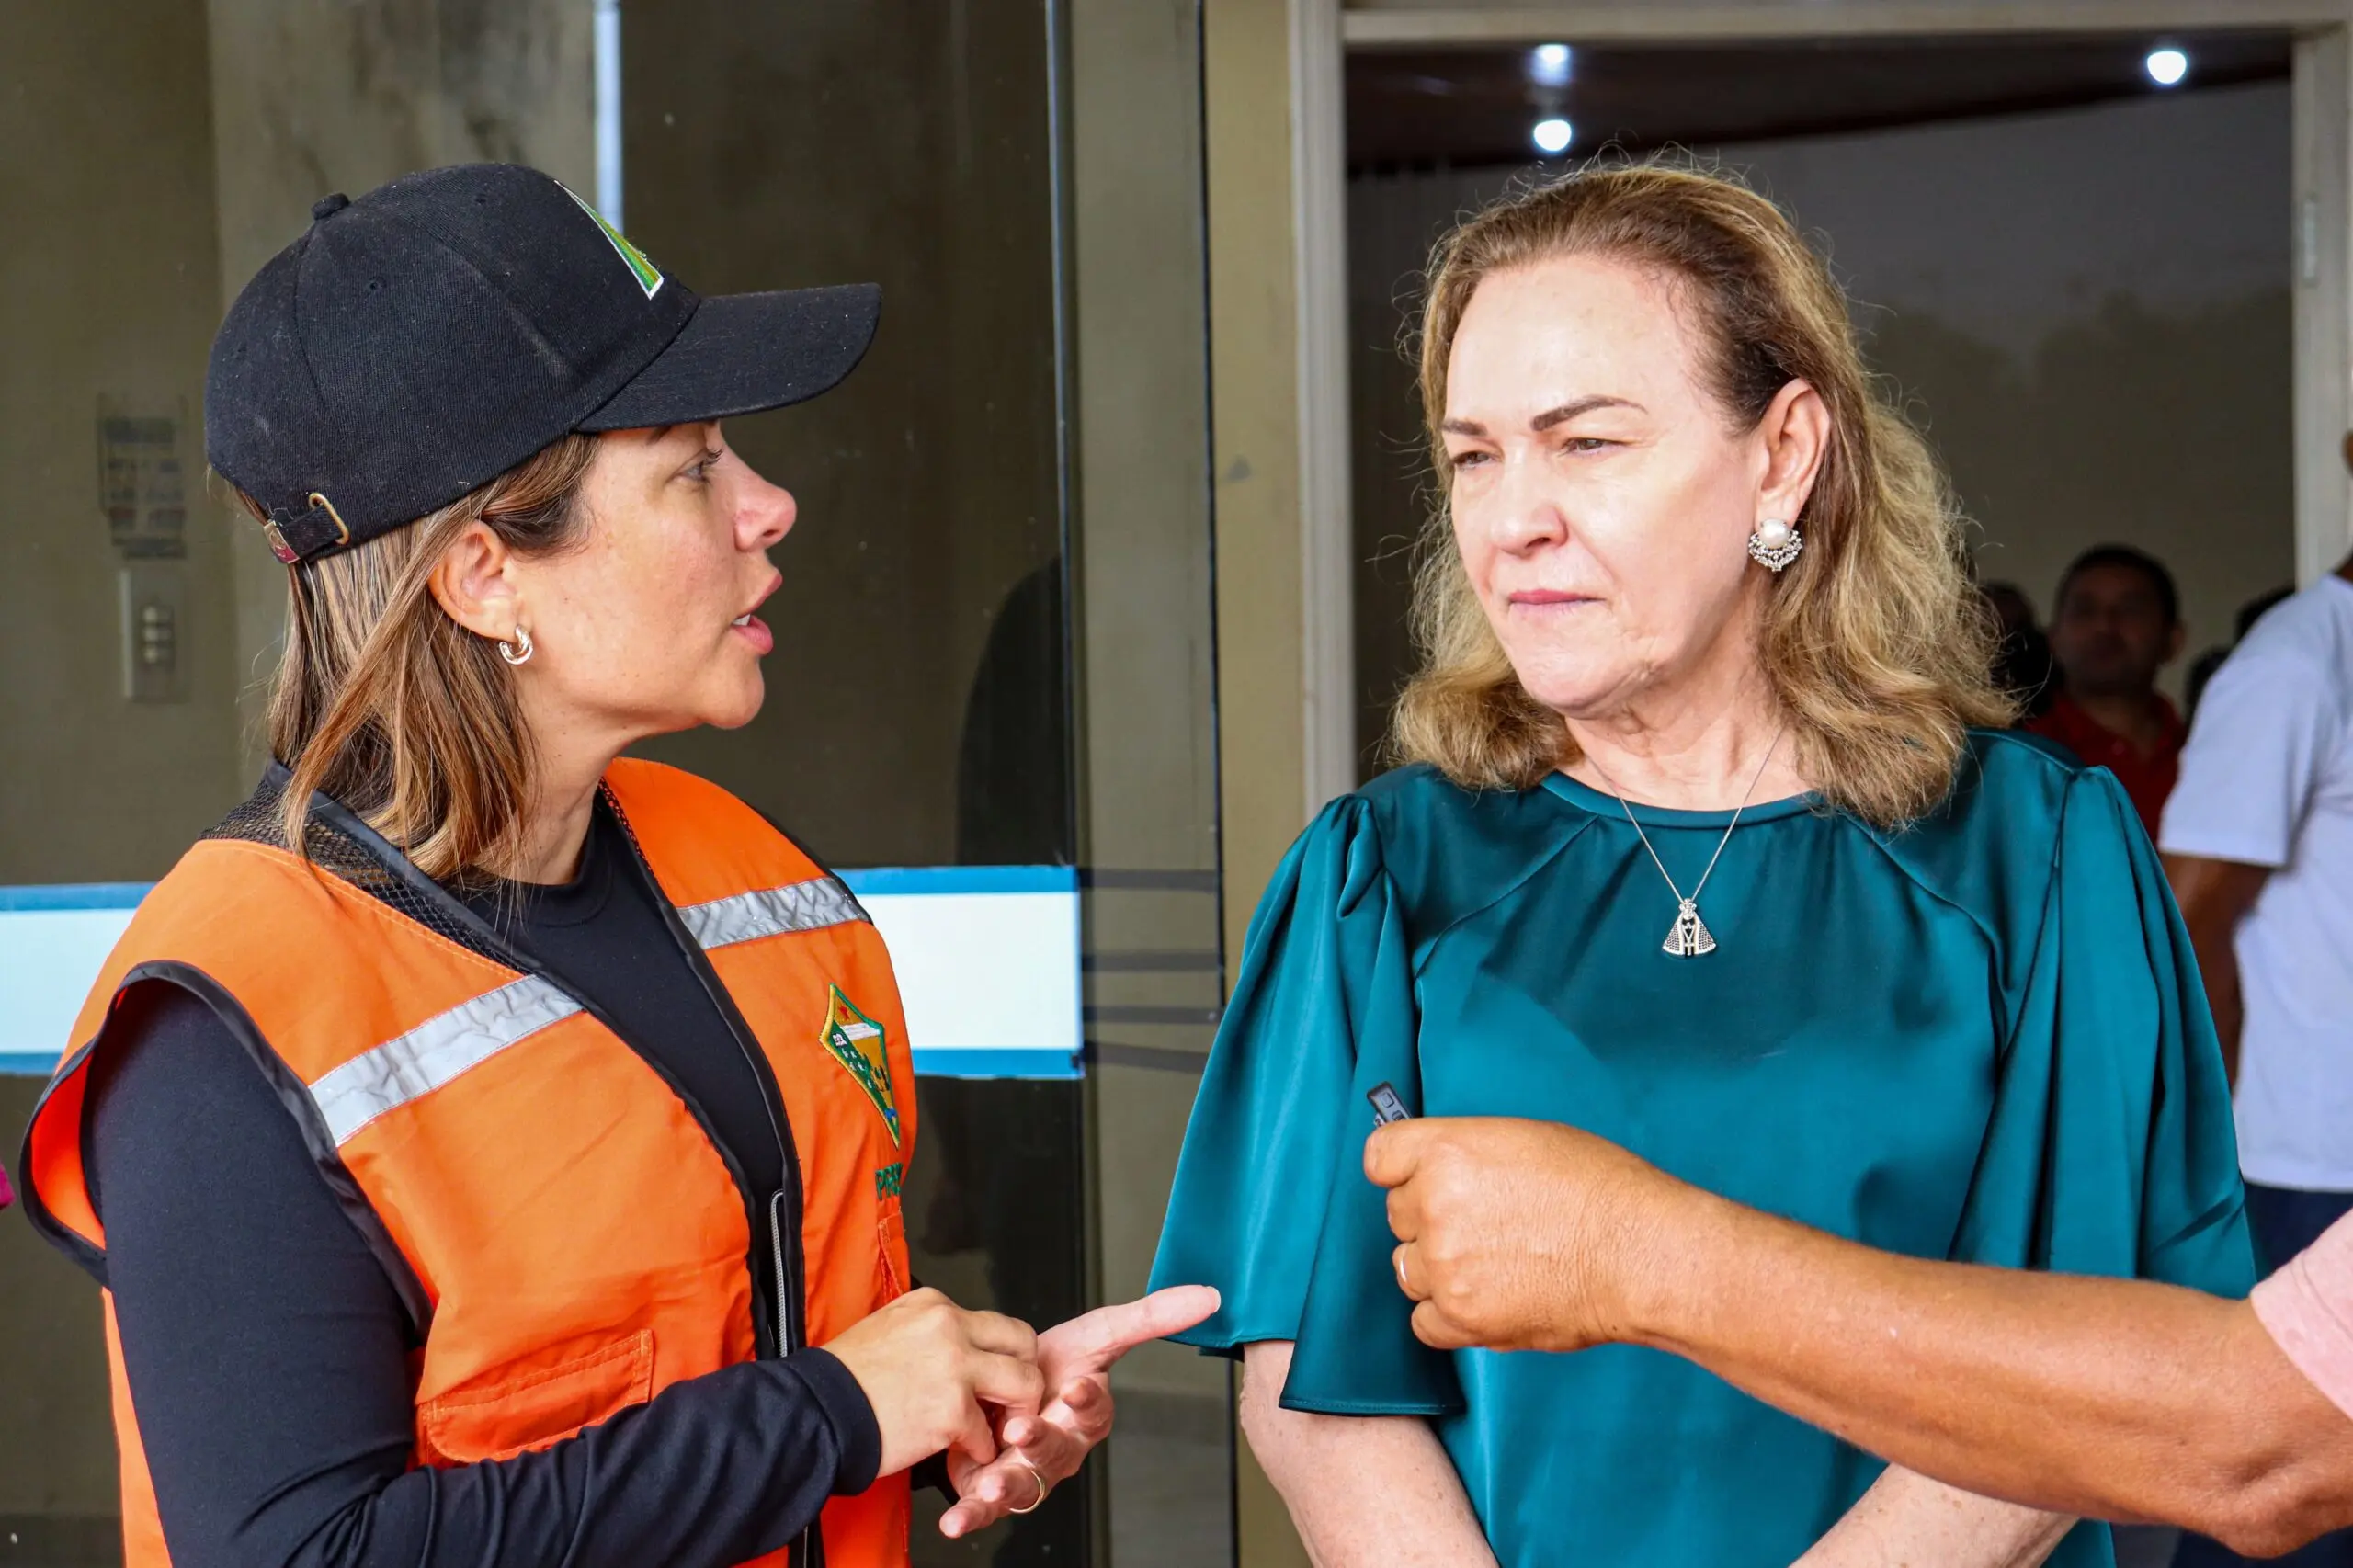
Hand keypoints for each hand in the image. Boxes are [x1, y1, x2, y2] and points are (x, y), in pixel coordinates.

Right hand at [824, 1287, 1045, 1477]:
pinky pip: (988, 1434)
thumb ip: (927, 1331)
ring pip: (1024, 1383)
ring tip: (998, 1429)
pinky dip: (980, 1450)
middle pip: (1021, 1341)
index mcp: (933, 1305)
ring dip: (1016, 1412)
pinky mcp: (952, 1411)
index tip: (993, 1377)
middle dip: (1024, 1374)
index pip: (993, 1323)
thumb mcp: (886, 1328)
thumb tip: (954, 1347)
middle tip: (1013, 1401)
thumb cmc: (842, 1379)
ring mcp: (955, 1367)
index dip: (999, 1355)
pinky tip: (962, 1453)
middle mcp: (950, 1327)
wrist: (813, 1412)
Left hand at [939, 1284, 1219, 1538]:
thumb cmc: (1055, 1366)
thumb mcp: (1096, 1334)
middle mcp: (1061, 1448)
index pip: (1096, 1410)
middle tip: (1023, 1428)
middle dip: (1041, 1442)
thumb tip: (1208, 1296)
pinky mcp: (991, 1487)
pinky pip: (984, 1507)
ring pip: (1024, 1484)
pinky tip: (955, 1522)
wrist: (1003, 1385)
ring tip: (991, 1484)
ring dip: (1008, 1486)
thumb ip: (1148, 1318)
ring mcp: (1028, 1470)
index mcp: (1087, 1414)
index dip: (1089, 1400)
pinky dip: (971, 1515)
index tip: (1077, 1386)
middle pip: (1058, 1451)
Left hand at [1365, 1116, 1684, 1352]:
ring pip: (1407, 1268)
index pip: (1379, 1157)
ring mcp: (1444, 1266)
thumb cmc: (1601, 1189)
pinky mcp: (1461, 1318)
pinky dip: (1446, 1315)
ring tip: (1493, 1262)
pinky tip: (1485, 1298)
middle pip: (1397, 1214)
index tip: (1416, 1177)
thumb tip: (1438, 1173)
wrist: (1641, 1253)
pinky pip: (1422, 1320)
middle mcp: (1434, 1206)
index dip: (1401, 1169)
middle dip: (1429, 1218)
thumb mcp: (1525, 1139)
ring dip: (1438, 1267)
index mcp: (1447, 1151)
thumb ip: (1467, 1154)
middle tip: (1483, 1222)